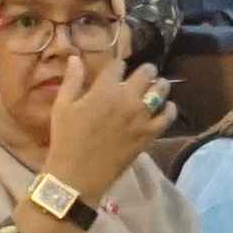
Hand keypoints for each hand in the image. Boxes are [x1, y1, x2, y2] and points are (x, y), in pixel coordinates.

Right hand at [38, 64, 168, 204]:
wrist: (77, 174)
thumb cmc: (67, 139)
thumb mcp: (63, 106)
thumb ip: (72, 80)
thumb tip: (76, 57)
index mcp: (104, 90)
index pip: (119, 65)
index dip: (118, 66)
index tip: (116, 71)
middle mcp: (126, 98)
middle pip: (146, 72)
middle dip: (144, 71)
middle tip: (142, 75)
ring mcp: (141, 116)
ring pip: (160, 90)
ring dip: (159, 85)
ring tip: (156, 87)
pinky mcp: (149, 133)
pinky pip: (168, 116)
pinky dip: (169, 109)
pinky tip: (165, 107)